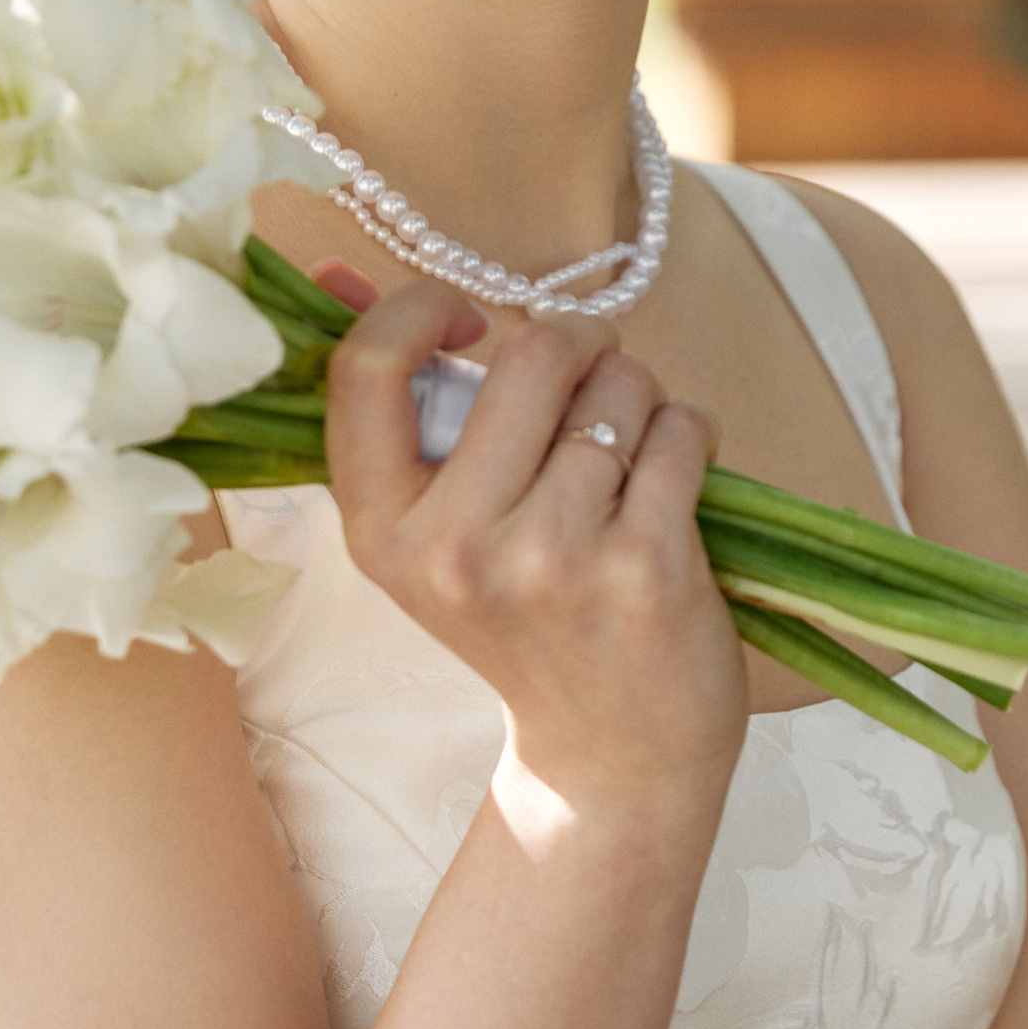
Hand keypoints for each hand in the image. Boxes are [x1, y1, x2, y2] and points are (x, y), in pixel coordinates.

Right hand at [320, 274, 745, 823]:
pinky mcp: (644, 569)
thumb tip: (337, 268)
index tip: (474, 319)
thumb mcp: (430, 534)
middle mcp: (454, 547)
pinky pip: (682, 429)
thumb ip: (396, 403)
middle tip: (589, 389)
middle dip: (581, 345)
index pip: (368, 367)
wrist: (610, 760)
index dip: (423, 306)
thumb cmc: (523, 621)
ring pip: (621, 387)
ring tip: (628, 471)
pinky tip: (674, 493)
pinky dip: (690, 438)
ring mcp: (552, 560)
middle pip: (532, 352)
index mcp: (380, 530)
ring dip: (641, 403)